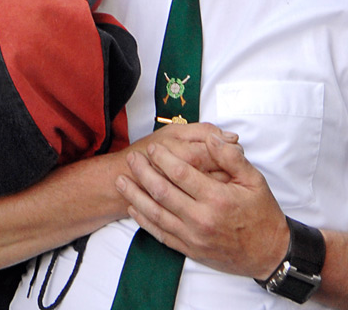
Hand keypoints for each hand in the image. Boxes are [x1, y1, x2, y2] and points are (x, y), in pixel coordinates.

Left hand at [117, 126, 288, 279]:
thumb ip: (231, 157)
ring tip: (121, 181)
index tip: (152, 147)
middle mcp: (202, 219)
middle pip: (163, 192)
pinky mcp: (191, 250)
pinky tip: (134, 208)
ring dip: (136, 196)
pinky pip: (162, 235)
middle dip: (143, 173)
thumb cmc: (262, 214)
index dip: (163, 158)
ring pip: (157, 214)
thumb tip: (213, 137)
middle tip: (131, 159)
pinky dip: (145, 221)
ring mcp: (194, 237)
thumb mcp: (254, 180)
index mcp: (217, 198)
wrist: (269, 254)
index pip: (181, 173)